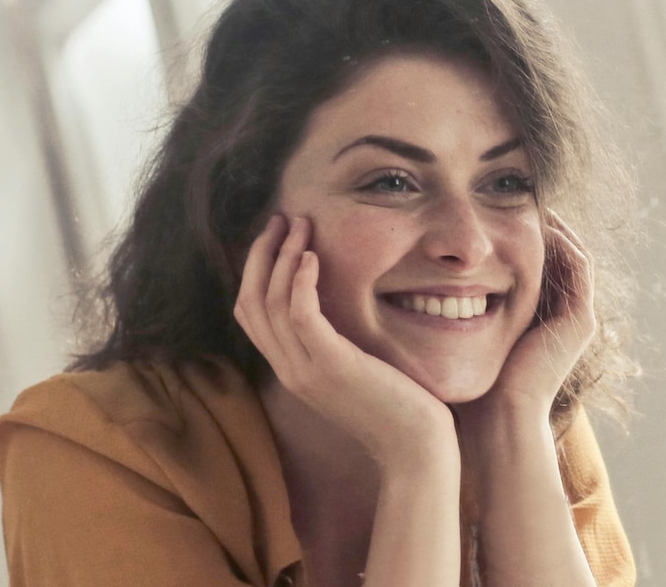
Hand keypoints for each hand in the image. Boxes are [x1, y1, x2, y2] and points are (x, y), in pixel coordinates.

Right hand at [234, 215, 456, 465]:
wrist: (415, 448)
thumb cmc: (396, 406)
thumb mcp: (355, 369)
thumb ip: (335, 343)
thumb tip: (336, 305)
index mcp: (291, 369)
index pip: (250, 314)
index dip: (255, 270)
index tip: (276, 236)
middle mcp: (289, 370)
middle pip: (250, 302)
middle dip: (261, 254)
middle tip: (281, 218)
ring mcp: (306, 371)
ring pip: (271, 303)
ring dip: (282, 256)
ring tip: (300, 224)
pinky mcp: (332, 367)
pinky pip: (300, 317)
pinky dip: (299, 282)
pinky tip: (311, 257)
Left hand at [461, 211, 595, 417]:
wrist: (496, 423)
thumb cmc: (468, 389)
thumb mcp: (452, 338)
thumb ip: (441, 312)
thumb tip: (403, 282)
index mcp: (532, 321)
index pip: (527, 263)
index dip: (511, 232)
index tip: (485, 208)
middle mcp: (558, 318)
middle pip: (551, 255)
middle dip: (531, 222)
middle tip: (508, 193)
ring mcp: (574, 320)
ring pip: (569, 254)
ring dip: (549, 224)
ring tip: (524, 196)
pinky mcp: (581, 321)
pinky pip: (578, 265)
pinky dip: (561, 239)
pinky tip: (537, 218)